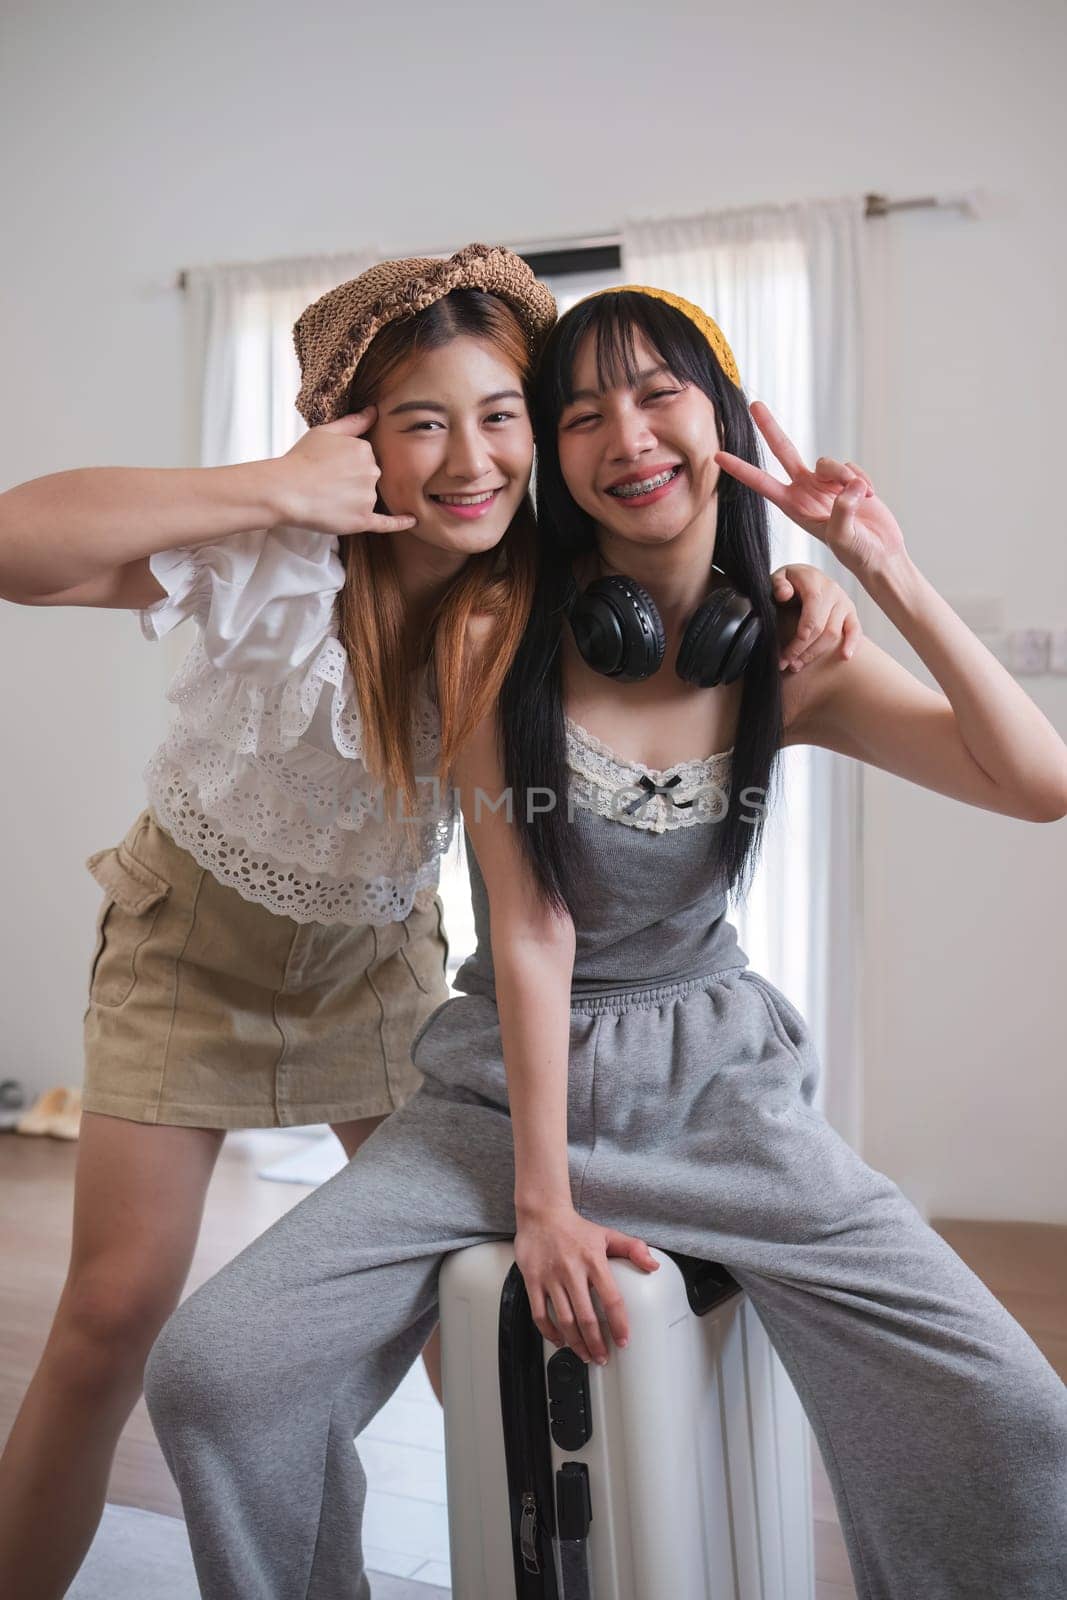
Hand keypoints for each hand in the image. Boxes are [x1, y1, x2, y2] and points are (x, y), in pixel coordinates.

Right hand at [273, 407, 417, 536]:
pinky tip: (413, 520)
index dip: (347, 462)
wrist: (285, 490)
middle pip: (370, 476)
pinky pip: (387, 523)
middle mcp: (372, 472)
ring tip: (327, 497)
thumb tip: (375, 410)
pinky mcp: (362, 520)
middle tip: (326, 482)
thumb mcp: (325, 432)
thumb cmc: (301, 459)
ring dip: (354, 499)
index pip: (366, 456)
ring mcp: (368, 498)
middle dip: (352, 480)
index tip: (330, 466)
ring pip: (369, 498)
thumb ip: (353, 422)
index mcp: (365, 449)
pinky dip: (400, 522)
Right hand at [514, 1202, 658, 1365]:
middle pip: (586, 1316)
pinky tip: (559, 1340)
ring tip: (585, 1355)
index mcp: (593, 1260)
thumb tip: (654, 1265)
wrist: (541, 1213)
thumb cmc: (575, 1228)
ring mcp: (551, 1277)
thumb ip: (633, 1248)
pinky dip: (550, 1332)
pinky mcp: (533, 1281)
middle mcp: (572, 1270)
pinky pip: (540, 1314)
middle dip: (596, 1343)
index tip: (623, 1341)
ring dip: (576, 1343)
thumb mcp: (607, 1234)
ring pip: (564, 1319)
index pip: (611, 1299)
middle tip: (603, 1357)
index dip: (618, 1324)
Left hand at [716, 402, 906, 577]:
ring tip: (861, 498)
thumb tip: (850, 486)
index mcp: (794, 506)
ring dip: (846, 476)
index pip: (761, 483)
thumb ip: (842, 511)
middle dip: (769, 427)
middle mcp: (805, 490)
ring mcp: (825, 483)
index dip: (740, 469)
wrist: (880, 553)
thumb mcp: (843, 538)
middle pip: (784, 451)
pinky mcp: (846, 479)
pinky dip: (862, 481)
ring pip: (828, 462)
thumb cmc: (857, 553)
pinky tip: (869, 498)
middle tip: (754, 404)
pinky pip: (851, 467)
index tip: (718, 456)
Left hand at [770, 562, 862, 672]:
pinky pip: (855, 629)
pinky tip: (844, 657)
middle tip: (785, 663)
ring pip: (834, 633)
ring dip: (815, 653)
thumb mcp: (779, 577)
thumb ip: (778, 584)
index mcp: (813, 580)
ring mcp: (844, 602)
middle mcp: (832, 590)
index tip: (790, 649)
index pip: (812, 605)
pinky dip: (851, 643)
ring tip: (797, 665)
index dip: (803, 628)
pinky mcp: (851, 612)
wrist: (805, 577)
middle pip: (821, 625)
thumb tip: (784, 594)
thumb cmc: (789, 581)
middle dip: (802, 649)